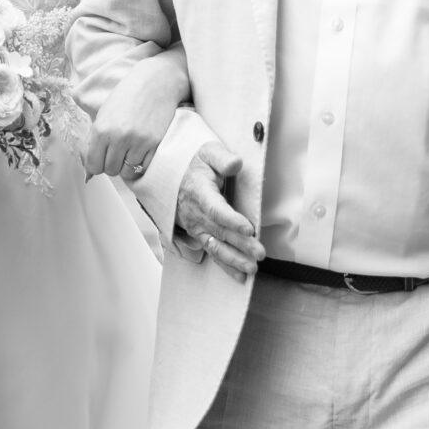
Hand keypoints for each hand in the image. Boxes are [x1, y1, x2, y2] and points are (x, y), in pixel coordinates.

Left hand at [88, 56, 185, 182]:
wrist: (156, 82)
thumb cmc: (127, 96)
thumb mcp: (104, 114)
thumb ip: (95, 141)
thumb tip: (89, 172)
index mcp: (101, 129)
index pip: (93, 166)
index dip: (97, 164)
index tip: (102, 158)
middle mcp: (119, 138)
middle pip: (110, 170)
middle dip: (112, 164)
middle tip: (117, 151)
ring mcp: (139, 142)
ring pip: (127, 172)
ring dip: (127, 164)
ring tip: (130, 149)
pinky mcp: (155, 144)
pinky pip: (144, 167)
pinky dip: (141, 163)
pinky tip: (141, 149)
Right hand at [170, 147, 259, 281]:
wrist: (168, 173)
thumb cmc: (193, 162)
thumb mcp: (207, 152)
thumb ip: (222, 158)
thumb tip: (236, 164)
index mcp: (200, 192)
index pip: (216, 210)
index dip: (232, 221)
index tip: (249, 229)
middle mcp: (196, 214)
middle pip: (220, 232)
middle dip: (241, 245)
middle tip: (260, 254)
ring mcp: (196, 227)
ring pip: (215, 247)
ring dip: (233, 260)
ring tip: (252, 269)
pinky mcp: (198, 234)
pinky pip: (212, 252)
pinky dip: (225, 265)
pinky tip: (240, 276)